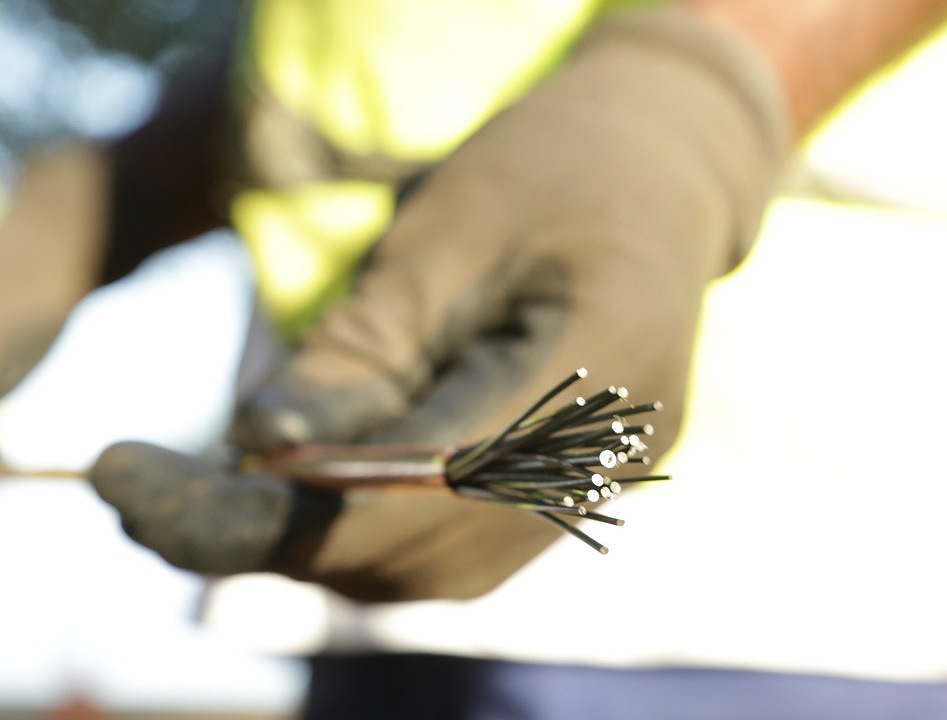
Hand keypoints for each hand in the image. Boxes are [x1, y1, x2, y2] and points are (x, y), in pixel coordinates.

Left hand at [90, 6, 787, 601]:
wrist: (659, 165)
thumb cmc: (552, 166)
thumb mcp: (439, 235)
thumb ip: (358, 353)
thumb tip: (256, 455)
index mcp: (598, 361)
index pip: (414, 486)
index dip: (271, 508)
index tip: (138, 481)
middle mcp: (608, 457)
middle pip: (422, 551)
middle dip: (275, 533)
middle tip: (157, 484)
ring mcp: (599, 484)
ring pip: (436, 568)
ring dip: (318, 539)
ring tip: (226, 477)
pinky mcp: (573, 489)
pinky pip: (459, 544)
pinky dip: (369, 525)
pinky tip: (314, 474)